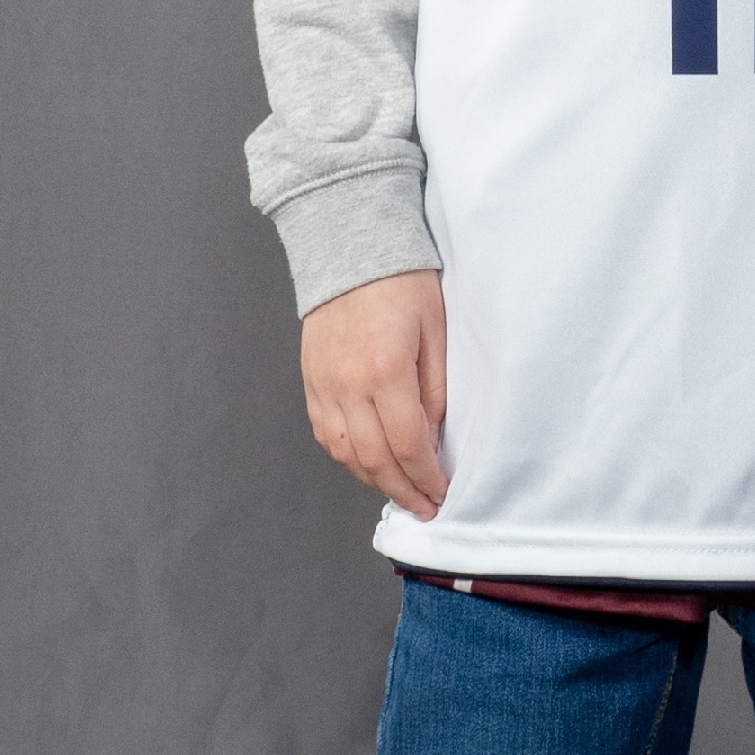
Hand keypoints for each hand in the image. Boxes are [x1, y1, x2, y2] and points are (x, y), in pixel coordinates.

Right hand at [300, 269, 448, 518]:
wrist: (349, 245)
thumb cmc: (402, 282)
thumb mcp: (437, 329)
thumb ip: (436, 388)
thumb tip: (436, 437)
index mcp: (385, 372)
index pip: (408, 445)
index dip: (427, 478)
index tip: (444, 494)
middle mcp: (348, 386)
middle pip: (374, 460)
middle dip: (403, 491)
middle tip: (426, 509)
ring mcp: (324, 385)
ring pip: (346, 454)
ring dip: (375, 481)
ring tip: (401, 493)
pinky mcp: (311, 381)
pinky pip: (326, 434)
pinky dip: (348, 458)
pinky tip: (368, 466)